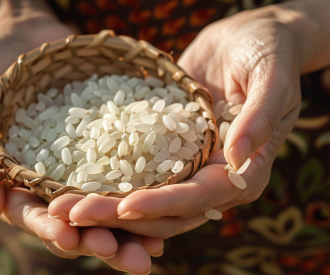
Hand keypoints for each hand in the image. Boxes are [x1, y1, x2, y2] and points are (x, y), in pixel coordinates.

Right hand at [0, 6, 160, 273]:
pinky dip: (147, 186)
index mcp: (20, 184)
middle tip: (133, 260)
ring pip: (109, 202)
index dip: (53, 229)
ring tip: (156, 246)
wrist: (19, 34)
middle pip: (80, 220)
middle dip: (103, 242)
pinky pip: (130, 165)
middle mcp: (56, 181)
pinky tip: (168, 201)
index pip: (37, 215)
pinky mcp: (111, 139)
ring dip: (133, 227)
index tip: (71, 239)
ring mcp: (85, 162)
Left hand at [48, 5, 302, 238]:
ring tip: (57, 204)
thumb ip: (260, 117)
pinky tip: (69, 177)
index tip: (126, 207)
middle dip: (119, 215)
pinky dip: (106, 178)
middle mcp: (214, 177)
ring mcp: (189, 165)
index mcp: (245, 172)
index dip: (164, 205)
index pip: (201, 197)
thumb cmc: (270, 51)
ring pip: (145, 197)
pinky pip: (135, 169)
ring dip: (104, 205)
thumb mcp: (271, 76)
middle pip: (166, 210)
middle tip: (69, 213)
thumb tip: (235, 160)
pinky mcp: (168, 148)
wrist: (250, 35)